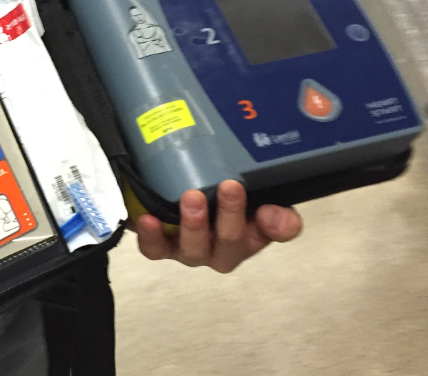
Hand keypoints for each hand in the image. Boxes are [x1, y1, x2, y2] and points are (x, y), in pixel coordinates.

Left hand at [133, 180, 302, 272]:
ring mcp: (192, 249)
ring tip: (192, 199)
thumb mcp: (241, 177)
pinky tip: (148, 219)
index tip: (270, 207)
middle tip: (230, 187)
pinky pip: (156, 250)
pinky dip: (152, 236)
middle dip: (232, 215)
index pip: (279, 230)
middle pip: (233, 243)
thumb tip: (272, 210)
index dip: (279, 224)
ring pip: (195, 250)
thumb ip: (261, 185)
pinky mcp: (162, 248)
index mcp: (253, 228)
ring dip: (195, 226)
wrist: (167, 190)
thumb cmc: (210, 187)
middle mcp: (224, 247)